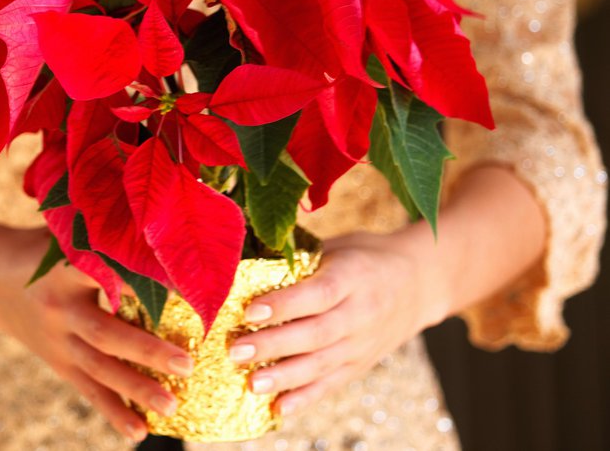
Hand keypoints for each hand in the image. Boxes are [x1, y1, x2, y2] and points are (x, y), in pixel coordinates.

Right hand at [0, 228, 193, 441]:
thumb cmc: (44, 246)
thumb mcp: (66, 232)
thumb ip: (104, 235)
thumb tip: (158, 223)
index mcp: (64, 268)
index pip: (107, 276)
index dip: (142, 282)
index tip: (182, 291)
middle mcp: (61, 308)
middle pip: (104, 334)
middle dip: (146, 352)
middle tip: (186, 365)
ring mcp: (57, 341)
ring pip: (98, 370)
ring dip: (136, 389)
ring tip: (171, 406)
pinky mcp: (57, 363)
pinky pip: (87, 390)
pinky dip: (113, 412)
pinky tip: (140, 432)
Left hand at [227, 229, 441, 415]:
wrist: (419, 282)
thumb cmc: (366, 256)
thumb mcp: (340, 246)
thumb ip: (303, 258)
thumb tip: (250, 264)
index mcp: (354, 277)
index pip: (318, 294)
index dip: (284, 304)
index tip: (249, 311)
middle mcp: (361, 314)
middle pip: (315, 334)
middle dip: (272, 345)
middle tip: (235, 350)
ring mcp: (363, 344)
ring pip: (321, 364)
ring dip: (284, 377)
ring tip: (251, 383)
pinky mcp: (361, 364)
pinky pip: (332, 384)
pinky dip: (305, 398)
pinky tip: (279, 408)